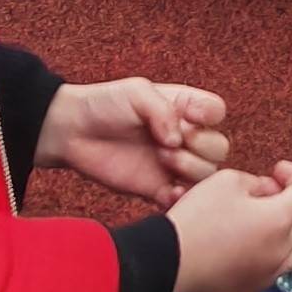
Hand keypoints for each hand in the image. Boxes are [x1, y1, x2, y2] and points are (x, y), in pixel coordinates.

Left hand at [40, 77, 232, 200]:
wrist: (72, 132)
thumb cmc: (104, 104)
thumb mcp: (136, 92)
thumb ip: (163, 110)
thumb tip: (178, 140)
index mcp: (183, 108)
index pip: (216, 111)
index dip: (208, 116)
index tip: (186, 116)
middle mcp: (183, 137)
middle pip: (219, 147)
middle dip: (200, 146)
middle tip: (168, 143)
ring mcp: (172, 164)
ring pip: (207, 175)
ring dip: (191, 169)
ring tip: (162, 159)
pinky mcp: (156, 189)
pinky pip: (182, 199)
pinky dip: (181, 197)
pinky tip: (166, 189)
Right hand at [167, 160, 291, 291]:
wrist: (169, 260)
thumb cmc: (197, 217)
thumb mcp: (227, 181)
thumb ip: (257, 183)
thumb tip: (269, 192)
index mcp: (279, 221)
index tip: (278, 169)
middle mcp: (282, 251)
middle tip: (269, 190)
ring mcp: (269, 274)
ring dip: (289, 229)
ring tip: (264, 218)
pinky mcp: (253, 289)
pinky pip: (277, 268)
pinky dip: (274, 252)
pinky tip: (251, 242)